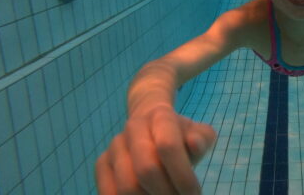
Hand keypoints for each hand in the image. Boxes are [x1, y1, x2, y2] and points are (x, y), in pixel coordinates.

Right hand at [95, 105, 216, 194]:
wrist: (151, 124)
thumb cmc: (180, 134)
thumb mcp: (199, 133)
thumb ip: (202, 139)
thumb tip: (195, 144)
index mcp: (160, 116)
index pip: (168, 146)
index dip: (183, 175)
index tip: (194, 193)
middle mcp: (134, 128)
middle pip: (146, 169)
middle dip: (167, 192)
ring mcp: (115, 145)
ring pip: (127, 185)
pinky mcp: (102, 162)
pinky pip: (109, 192)